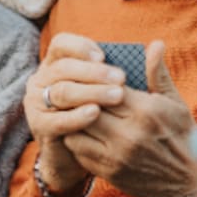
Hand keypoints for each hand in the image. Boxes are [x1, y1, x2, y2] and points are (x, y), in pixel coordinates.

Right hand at [23, 32, 126, 196]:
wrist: (88, 153)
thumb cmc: (106, 113)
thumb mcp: (120, 88)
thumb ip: (137, 69)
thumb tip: (159, 45)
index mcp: (58, 62)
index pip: (62, 44)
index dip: (81, 47)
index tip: (104, 55)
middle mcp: (43, 78)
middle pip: (64, 67)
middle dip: (93, 71)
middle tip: (120, 78)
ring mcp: (37, 102)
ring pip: (62, 91)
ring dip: (89, 92)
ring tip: (116, 95)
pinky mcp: (40, 126)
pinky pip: (56, 119)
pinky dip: (76, 116)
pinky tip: (95, 114)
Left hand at [64, 41, 195, 196]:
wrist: (188, 179)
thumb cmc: (181, 134)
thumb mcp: (173, 101)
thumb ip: (158, 73)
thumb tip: (156, 43)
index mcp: (146, 111)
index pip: (107, 87)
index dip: (96, 80)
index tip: (92, 75)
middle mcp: (130, 134)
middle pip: (88, 107)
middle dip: (81, 97)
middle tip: (74, 89)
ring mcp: (118, 156)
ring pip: (78, 129)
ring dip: (74, 119)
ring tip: (74, 109)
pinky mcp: (110, 173)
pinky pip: (79, 152)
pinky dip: (77, 140)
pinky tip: (82, 131)